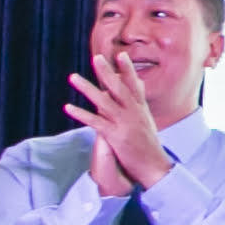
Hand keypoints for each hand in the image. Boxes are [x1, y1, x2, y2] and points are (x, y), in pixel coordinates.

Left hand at [63, 50, 169, 190]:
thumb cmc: (151, 149)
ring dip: (87, 88)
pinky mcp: (116, 136)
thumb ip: (139, 111)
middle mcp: (134, 113)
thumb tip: (136, 103)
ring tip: (73, 77)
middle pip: (119, 87)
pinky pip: (95, 122)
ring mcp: (125, 123)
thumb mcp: (148, 126)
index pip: (135, 85)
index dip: (128, 70)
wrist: (156, 168)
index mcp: (142, 110)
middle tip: (96, 57)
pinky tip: (68, 107)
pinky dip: (81, 114)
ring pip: (103, 101)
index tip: (121, 55)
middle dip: (107, 72)